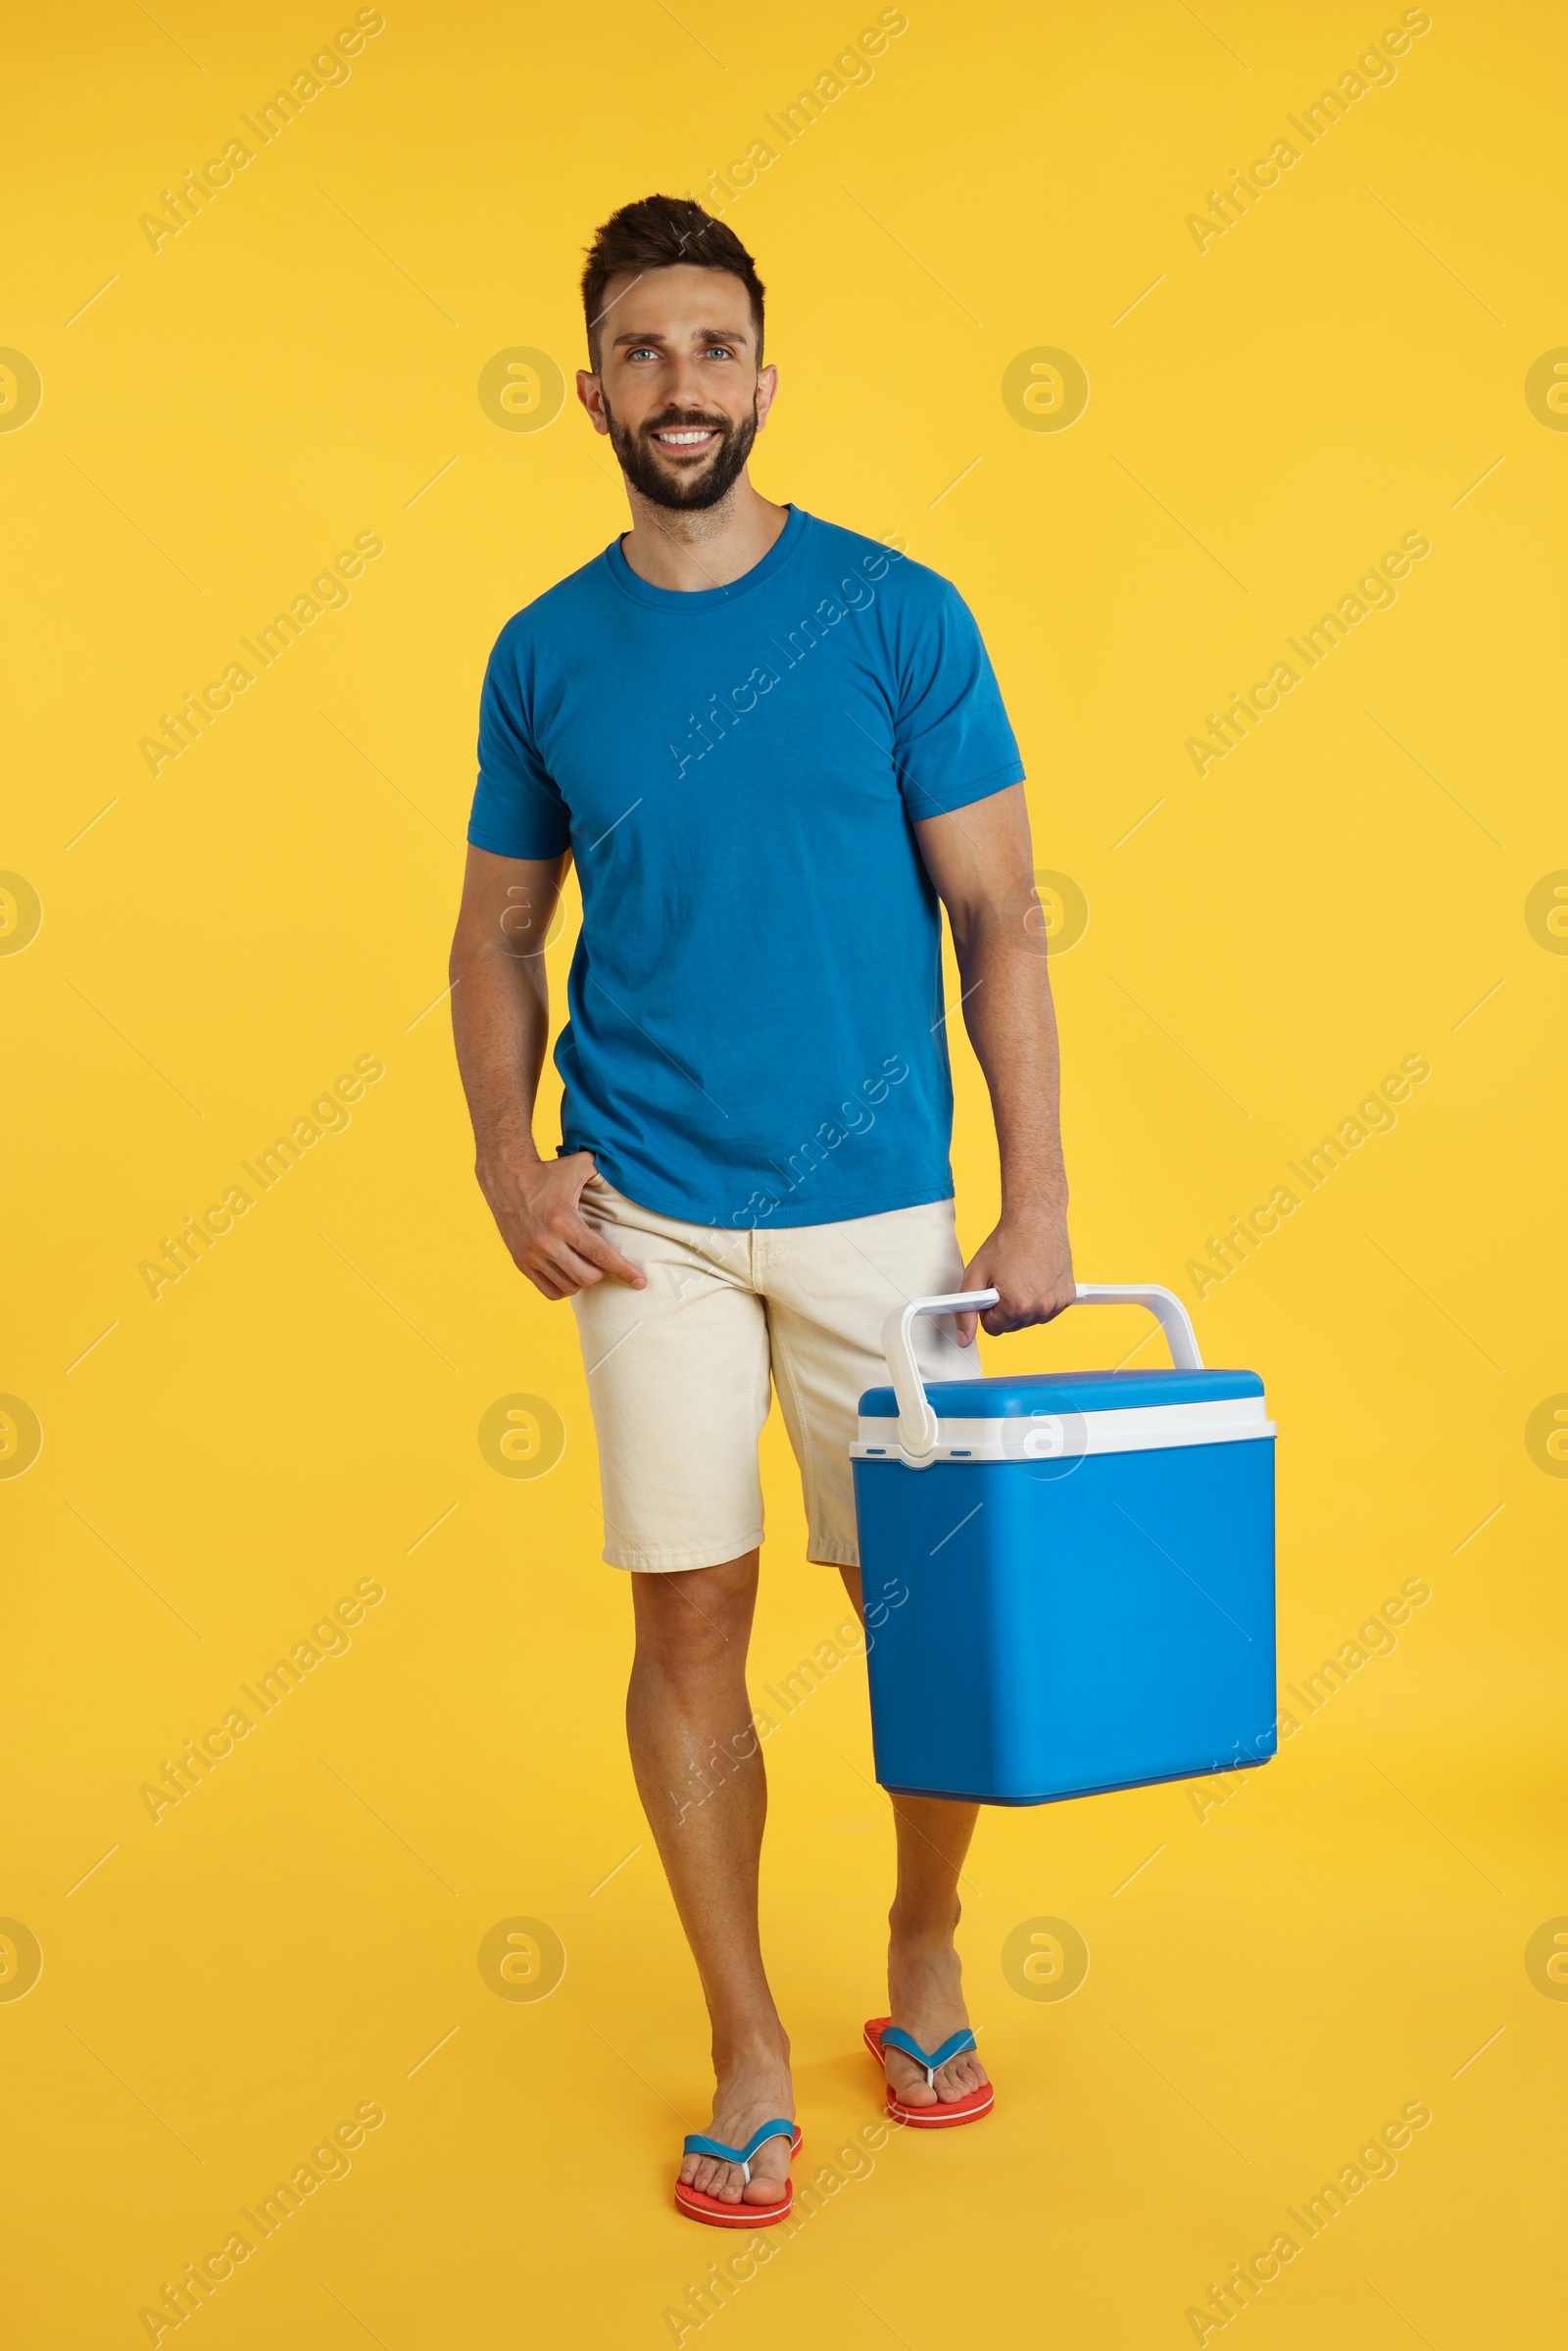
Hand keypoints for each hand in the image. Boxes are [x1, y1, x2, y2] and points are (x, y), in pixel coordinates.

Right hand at [475, 1147, 646, 1300]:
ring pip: (568, 1287)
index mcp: (564, 1221)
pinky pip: (548, 1290)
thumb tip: (630, 1171)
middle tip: (604, 1264)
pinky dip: (564, 1288)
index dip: (624, 1270)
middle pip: (586, 1277)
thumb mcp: (579, 1164)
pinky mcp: (520, 1262)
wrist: (506, 1177)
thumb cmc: (548, 1172)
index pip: (600, 1254)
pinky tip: (570, 1275)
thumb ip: (605, 1170)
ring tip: (587, 1268)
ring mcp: (531, 1254)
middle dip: (602, 1274)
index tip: (640, 1282)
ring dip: (583, 1282)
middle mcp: (546, 1242)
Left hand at [955, 1206, 1073, 1343]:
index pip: (992, 1328)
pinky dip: (1039, 1299)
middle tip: (1003, 1281)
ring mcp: (1058, 1303)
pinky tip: (1035, 1278)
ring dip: (1022, 1304)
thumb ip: (965, 1311)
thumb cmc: (1007, 1243)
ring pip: (1030, 1319)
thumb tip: (963, 1339)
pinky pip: (1047, 1310)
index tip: (989, 1291)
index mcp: (1018, 1306)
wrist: (1035, 1219)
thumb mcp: (976, 1275)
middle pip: (1012, 1326)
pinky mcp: (1068, 1296)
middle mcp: (1041, 1308)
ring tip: (1019, 1277)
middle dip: (1004, 1308)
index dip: (986, 1309)